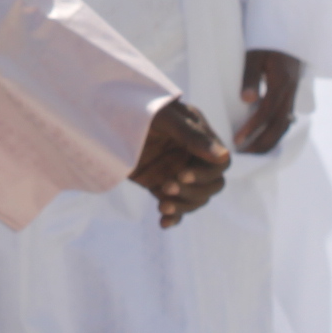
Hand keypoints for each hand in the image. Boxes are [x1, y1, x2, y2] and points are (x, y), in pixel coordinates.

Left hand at [131, 101, 230, 227]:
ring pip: (195, 199)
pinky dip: (173, 217)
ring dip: (182, 206)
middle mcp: (193, 157)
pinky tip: (163, 223)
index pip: (220, 165)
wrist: (108, 116)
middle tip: (167, 187)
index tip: (183, 175)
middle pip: (211, 186)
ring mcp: (178, 173)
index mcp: (201, 138)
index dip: (206, 174)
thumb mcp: (167, 119)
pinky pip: (176, 207)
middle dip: (193, 192)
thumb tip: (223, 156)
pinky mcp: (161, 185)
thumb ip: (193, 136)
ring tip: (162, 204)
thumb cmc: (140, 109)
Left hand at [236, 49, 302, 154]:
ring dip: (270, 140)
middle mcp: (290, 91)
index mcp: (281, 82)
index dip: (252, 128)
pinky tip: (265, 139)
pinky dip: (276, 132)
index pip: (266, 111)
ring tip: (253, 151)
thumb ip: (250, 77)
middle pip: (279, 125)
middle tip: (245, 153)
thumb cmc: (265, 41)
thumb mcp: (253, 55)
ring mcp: (293, 93)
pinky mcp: (291, 93)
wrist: (287, 31)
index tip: (238, 139)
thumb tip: (247, 100)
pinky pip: (286, 118)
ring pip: (285, 124)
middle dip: (263, 142)